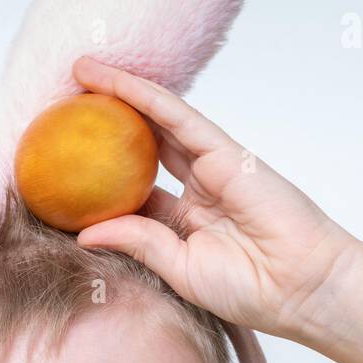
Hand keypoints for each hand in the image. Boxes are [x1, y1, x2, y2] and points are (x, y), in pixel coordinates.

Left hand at [72, 55, 357, 340]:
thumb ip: (137, 242)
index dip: (99, 179)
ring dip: (118, 95)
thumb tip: (84, 232)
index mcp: (183, 225)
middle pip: (140, 150)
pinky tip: (107, 78)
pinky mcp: (223, 151)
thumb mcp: (178, 270)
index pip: (133, 194)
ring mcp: (210, 168)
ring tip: (78, 73)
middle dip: (104, 128)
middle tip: (63, 108)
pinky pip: (175, 116)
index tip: (61, 168)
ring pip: (155, 122)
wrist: (300, 286)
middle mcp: (195, 191)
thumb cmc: (250, 289)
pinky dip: (142, 94)